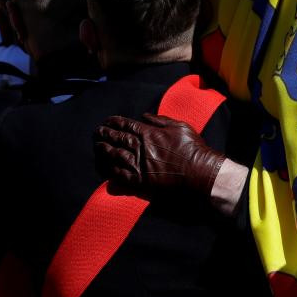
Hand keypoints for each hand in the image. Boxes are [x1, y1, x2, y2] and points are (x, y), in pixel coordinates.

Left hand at [94, 113, 225, 197]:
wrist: (199, 171)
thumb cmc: (192, 147)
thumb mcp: (179, 126)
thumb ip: (160, 120)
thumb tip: (144, 115)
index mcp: (149, 133)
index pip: (126, 125)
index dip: (115, 122)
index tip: (107, 121)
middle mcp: (141, 147)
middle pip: (118, 139)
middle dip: (106, 134)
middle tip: (97, 132)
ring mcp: (139, 165)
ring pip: (115, 156)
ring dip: (104, 150)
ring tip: (98, 147)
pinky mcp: (141, 181)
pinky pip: (120, 175)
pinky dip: (111, 170)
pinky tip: (105, 167)